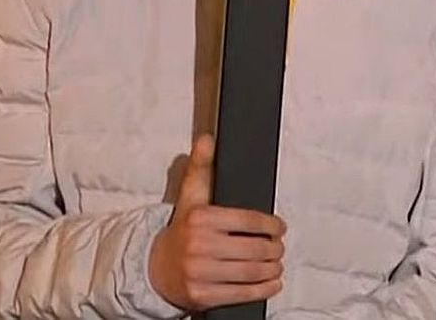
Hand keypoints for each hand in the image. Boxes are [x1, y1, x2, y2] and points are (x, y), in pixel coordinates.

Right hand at [148, 134, 285, 310]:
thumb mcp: (190, 196)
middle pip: (253, 249)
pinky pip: (240, 294)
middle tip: (278, 247)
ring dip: (271, 269)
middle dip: (274, 249)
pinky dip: (262, 290)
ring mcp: (199, 273)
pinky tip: (271, 283)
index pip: (248, 221)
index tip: (279, 228)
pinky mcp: (201, 296)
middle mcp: (198, 245)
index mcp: (200, 218)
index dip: (271, 226)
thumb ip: (201, 167)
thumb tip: (206, 139)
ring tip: (276, 264)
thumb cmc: (182, 230)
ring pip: (250, 272)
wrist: (156, 268)